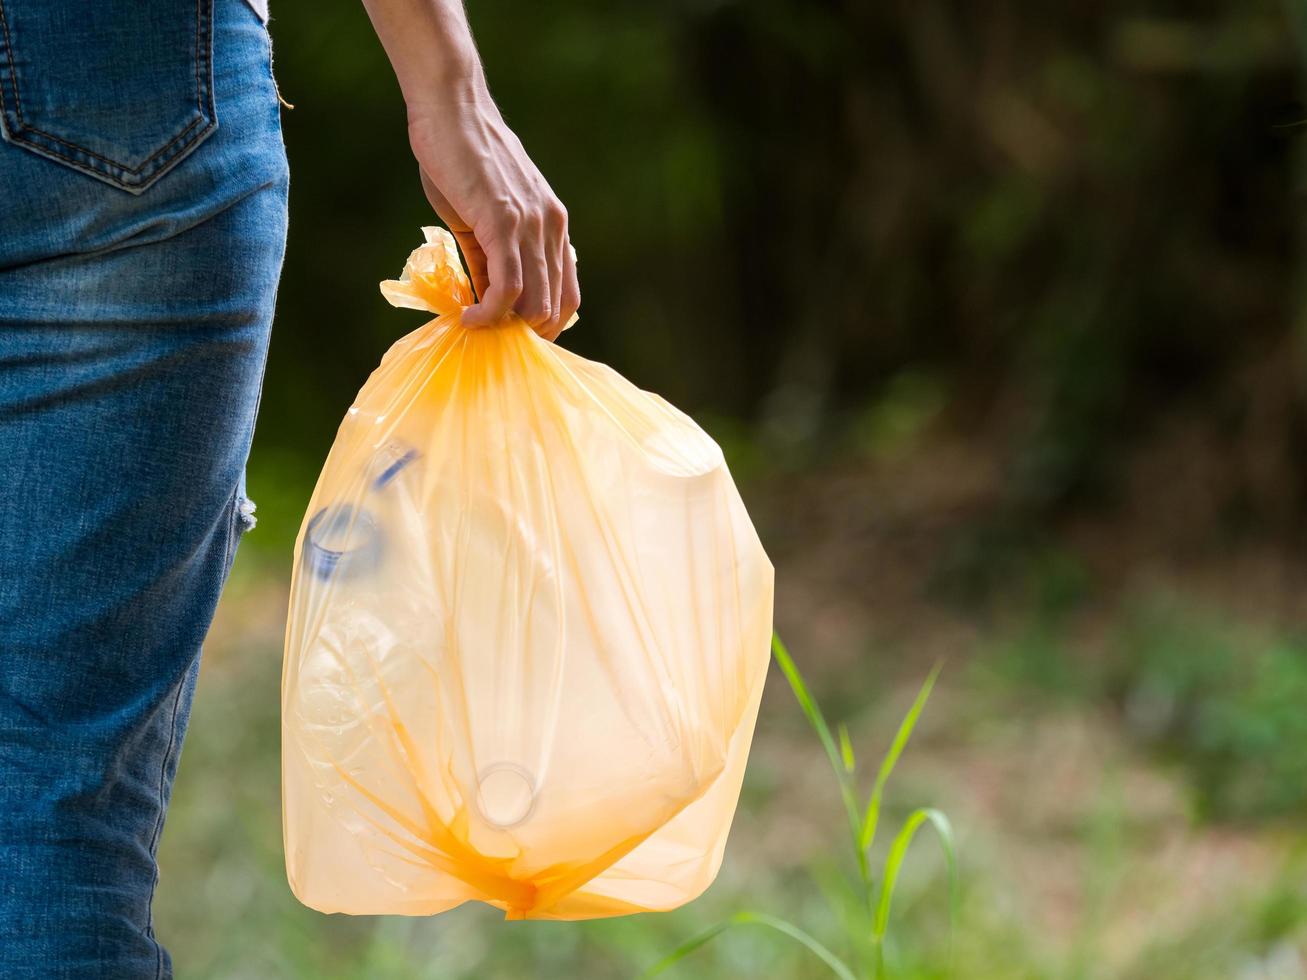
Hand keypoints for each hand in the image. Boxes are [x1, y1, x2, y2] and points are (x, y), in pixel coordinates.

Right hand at [408, 95, 578, 340]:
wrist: (452, 110)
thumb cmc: (461, 158)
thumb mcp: (484, 214)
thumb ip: (490, 257)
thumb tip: (485, 300)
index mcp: (554, 226)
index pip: (567, 294)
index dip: (544, 325)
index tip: (513, 337)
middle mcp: (552, 227)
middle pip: (554, 306)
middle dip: (523, 333)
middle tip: (490, 340)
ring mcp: (532, 225)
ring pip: (534, 302)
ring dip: (505, 328)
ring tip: (475, 329)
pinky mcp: (504, 223)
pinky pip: (508, 286)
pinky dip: (489, 313)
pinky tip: (468, 319)